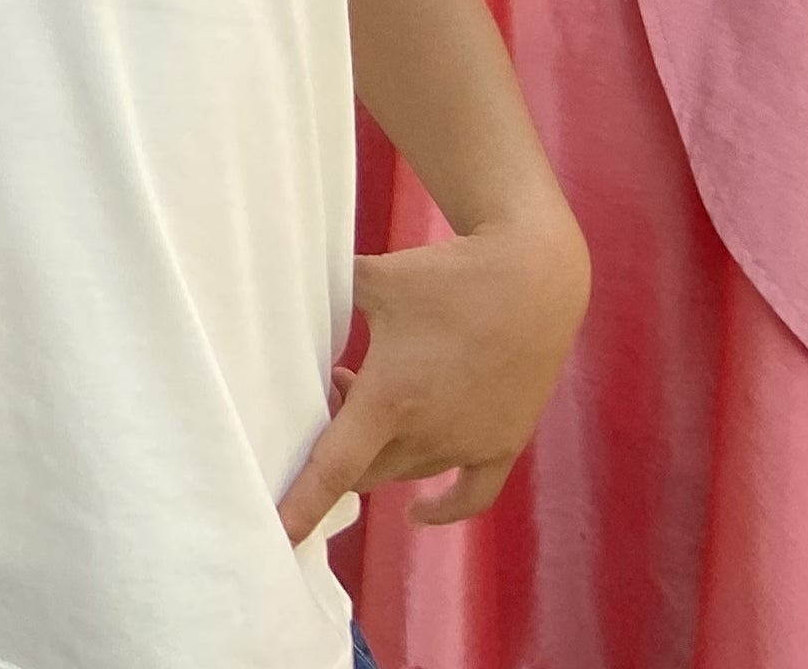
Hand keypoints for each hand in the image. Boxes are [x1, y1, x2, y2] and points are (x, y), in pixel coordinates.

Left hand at [278, 213, 589, 540]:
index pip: (335, 467)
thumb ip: (321, 285)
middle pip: (364, 470)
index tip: (280, 536)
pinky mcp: (504, 444)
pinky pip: (472, 495)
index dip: (304, 504)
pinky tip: (416, 512)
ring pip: (405, 473)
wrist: (532, 279)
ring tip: (359, 388)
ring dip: (376, 451)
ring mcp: (471, 444)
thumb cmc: (447, 277)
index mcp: (390, 399)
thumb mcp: (374, 278)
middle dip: (335, 444)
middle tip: (329, 390)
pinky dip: (442, 508)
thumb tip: (275, 272)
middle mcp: (430, 434)